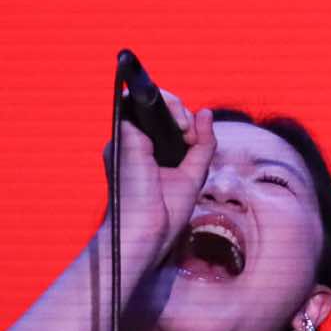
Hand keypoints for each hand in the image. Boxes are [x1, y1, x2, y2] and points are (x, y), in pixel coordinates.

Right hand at [102, 87, 215, 263]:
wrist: (148, 231)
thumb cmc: (165, 212)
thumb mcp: (193, 173)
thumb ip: (202, 144)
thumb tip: (206, 112)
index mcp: (144, 152)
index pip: (162, 122)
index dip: (181, 120)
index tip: (193, 138)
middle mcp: (131, 142)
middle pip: (157, 108)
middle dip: (181, 112)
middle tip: (191, 135)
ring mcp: (125, 138)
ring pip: (149, 100)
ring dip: (175, 107)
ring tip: (186, 130)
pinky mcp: (124, 135)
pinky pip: (140, 102)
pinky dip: (168, 107)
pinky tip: (181, 128)